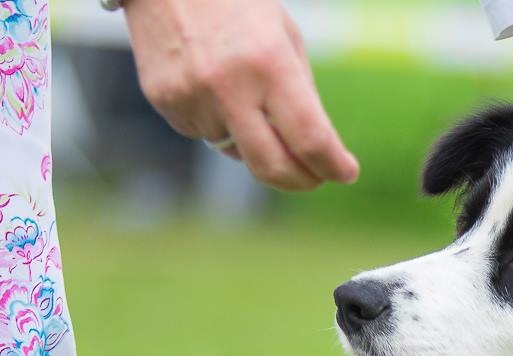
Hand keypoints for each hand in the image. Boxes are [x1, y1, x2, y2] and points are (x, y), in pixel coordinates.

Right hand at [126, 0, 358, 191]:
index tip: (346, 172)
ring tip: (245, 90)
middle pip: (273, 167)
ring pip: (237, 150)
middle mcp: (229, 85)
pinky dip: (219, 121)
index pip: (310, 138)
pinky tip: (211, 82)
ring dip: (253, 139)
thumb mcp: (285, 36)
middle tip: (316, 176)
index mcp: (270, 63)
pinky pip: (204, 133)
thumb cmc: (237, 3)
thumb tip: (318, 151)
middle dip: (302, 181)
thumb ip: (303, 94)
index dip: (333, 165)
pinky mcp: (166, 102)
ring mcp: (193, 97)